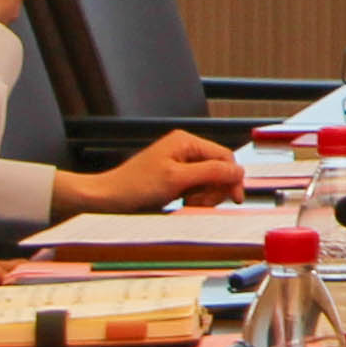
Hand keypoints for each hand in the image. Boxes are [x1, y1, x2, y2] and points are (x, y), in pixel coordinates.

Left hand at [62, 130, 241, 215]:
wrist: (107, 199)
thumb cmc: (134, 186)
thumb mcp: (177, 179)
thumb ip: (211, 172)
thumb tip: (238, 171)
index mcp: (186, 142)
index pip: (224, 157)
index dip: (232, 178)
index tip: (234, 199)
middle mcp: (185, 150)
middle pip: (218, 170)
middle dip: (214, 189)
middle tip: (200, 203)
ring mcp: (180, 165)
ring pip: (209, 182)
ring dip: (204, 196)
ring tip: (187, 204)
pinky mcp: (175, 179)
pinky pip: (196, 189)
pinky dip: (194, 199)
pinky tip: (182, 204)